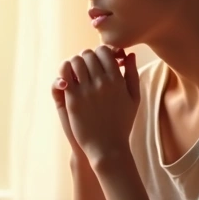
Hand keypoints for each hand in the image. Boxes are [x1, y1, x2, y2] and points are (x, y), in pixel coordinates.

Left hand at [53, 46, 139, 164]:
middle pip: (88, 54)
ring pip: (75, 61)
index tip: (99, 60)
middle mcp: (102, 82)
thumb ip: (132, 74)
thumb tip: (129, 54)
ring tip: (77, 72)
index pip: (104, 51)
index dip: (99, 52)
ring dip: (74, 63)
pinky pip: (64, 75)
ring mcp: (86, 90)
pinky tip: (68, 79)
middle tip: (87, 66)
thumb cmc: (122, 123)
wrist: (108, 147)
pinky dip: (64, 72)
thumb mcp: (134, 98)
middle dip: (86, 57)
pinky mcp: (73, 99)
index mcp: (117, 80)